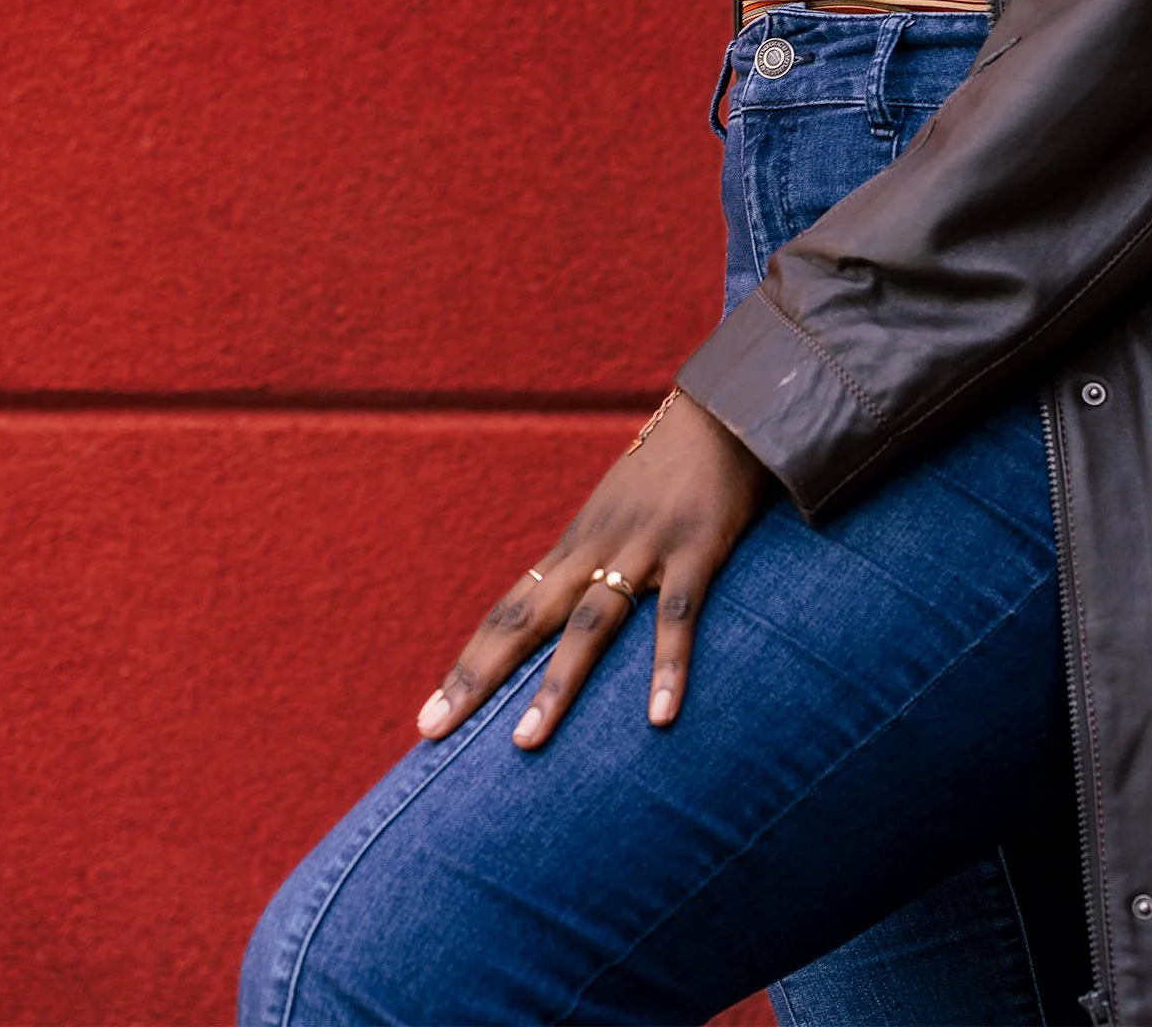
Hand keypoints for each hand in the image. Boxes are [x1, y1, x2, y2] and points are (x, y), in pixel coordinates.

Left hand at [416, 390, 771, 748]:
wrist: (722, 409)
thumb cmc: (672, 469)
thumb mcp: (621, 515)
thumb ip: (598, 563)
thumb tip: (571, 614)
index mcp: (576, 546)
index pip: (509, 612)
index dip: (469, 664)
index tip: (429, 717)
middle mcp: (595, 548)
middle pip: (525, 619)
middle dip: (478, 677)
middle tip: (432, 731)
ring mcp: (642, 548)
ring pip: (589, 624)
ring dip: (556, 684)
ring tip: (525, 741)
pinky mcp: (695, 547)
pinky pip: (676, 615)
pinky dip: (667, 666)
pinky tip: (659, 717)